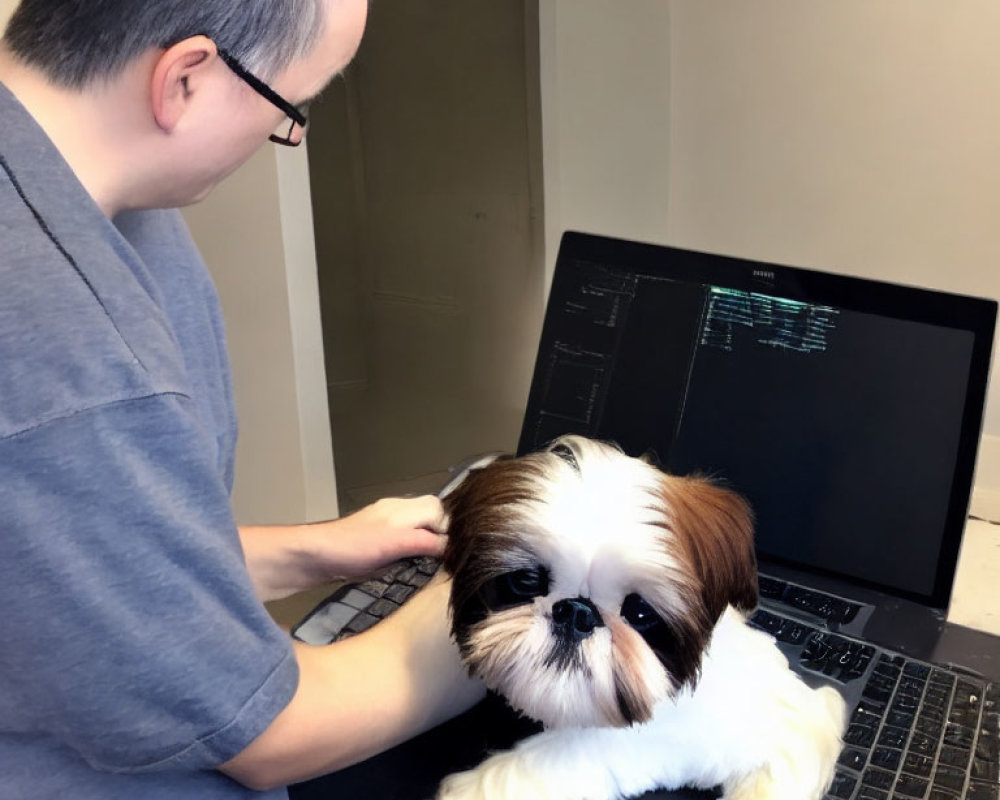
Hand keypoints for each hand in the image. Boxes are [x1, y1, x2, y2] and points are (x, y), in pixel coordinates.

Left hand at [310, 495, 447, 580]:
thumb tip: (451, 546)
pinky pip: (407, 536)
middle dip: (441, 534)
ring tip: (431, 561)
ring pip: (420, 526)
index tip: (452, 552)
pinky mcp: (379, 537)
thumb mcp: (393, 545)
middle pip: (432, 515)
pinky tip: (411, 562)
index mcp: (402, 509)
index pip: (440, 511)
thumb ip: (424, 542)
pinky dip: (415, 547)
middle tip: (443, 558)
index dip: (450, 530)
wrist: (313, 556)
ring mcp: (387, 523)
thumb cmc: (349, 548)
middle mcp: (397, 511)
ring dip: (428, 541)